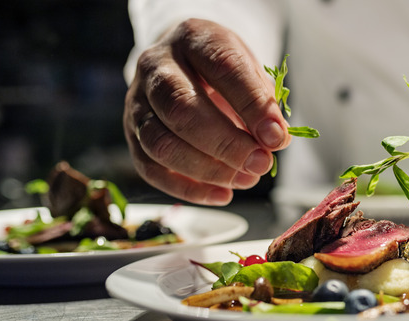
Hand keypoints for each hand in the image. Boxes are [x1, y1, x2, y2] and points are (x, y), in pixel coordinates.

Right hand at [124, 19, 289, 204]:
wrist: (182, 64)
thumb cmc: (221, 70)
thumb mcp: (248, 70)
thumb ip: (262, 100)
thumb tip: (275, 140)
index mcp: (193, 39)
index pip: (221, 67)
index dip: (251, 105)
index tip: (277, 137)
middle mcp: (156, 66)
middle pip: (181, 109)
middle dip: (226, 144)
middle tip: (260, 164)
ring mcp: (137, 102)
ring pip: (161, 144)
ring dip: (208, 169)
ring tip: (246, 179)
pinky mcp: (131, 134)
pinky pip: (151, 169)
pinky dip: (188, 189)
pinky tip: (222, 194)